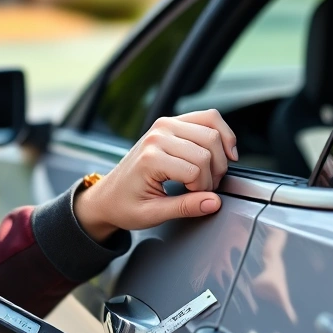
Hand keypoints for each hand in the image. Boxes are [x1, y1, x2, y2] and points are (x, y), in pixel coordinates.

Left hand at [74, 110, 237, 240]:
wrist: (107, 195)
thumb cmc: (125, 205)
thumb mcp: (153, 214)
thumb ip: (185, 208)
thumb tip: (214, 202)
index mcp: (150, 158)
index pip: (196, 170)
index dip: (201, 189)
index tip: (193, 198)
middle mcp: (158, 135)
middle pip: (208, 149)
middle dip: (214, 173)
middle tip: (204, 189)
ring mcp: (165, 125)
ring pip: (212, 132)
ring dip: (220, 156)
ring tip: (211, 173)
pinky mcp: (172, 122)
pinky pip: (208, 118)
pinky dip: (222, 133)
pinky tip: (225, 150)